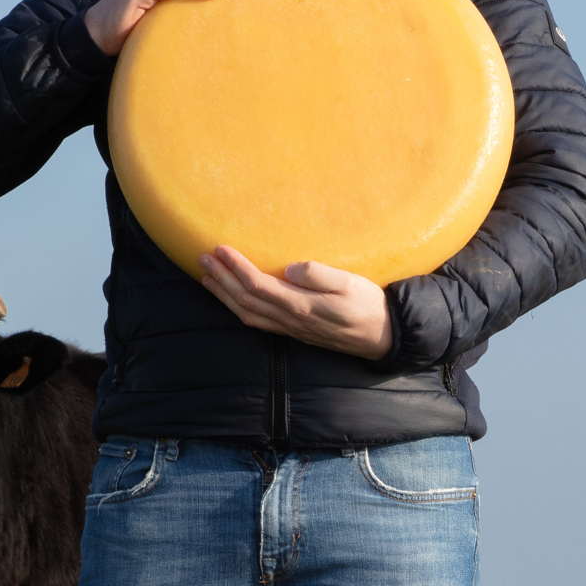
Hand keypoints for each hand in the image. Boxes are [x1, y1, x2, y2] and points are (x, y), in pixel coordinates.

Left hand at [201, 249, 391, 359]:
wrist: (382, 336)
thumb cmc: (369, 305)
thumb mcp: (351, 283)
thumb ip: (321, 275)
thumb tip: (291, 268)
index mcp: (301, 306)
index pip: (258, 285)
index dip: (236, 267)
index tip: (221, 248)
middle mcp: (290, 320)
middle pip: (245, 300)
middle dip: (221, 279)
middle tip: (203, 257)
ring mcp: (290, 329)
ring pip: (247, 314)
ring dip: (224, 295)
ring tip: (208, 276)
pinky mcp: (293, 333)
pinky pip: (257, 322)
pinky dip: (237, 309)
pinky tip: (231, 299)